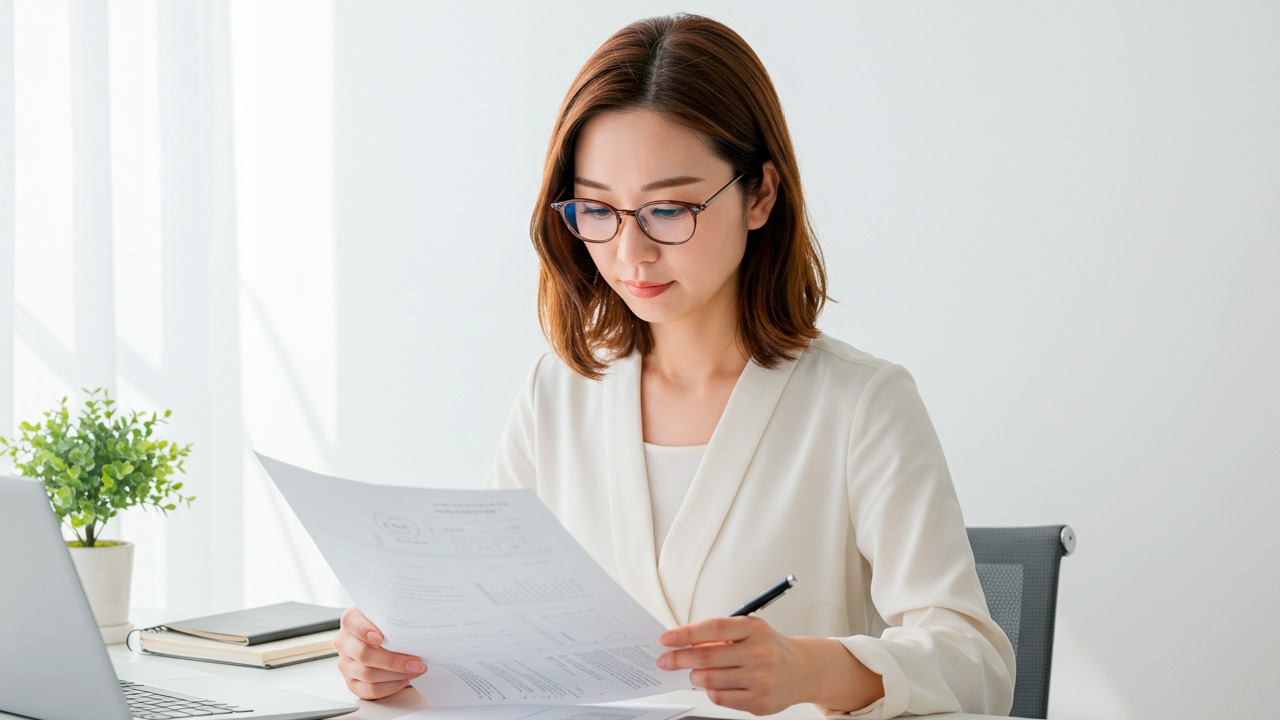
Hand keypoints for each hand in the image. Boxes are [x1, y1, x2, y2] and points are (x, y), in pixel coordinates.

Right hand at [333, 606, 426, 699]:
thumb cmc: (385, 624)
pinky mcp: (352, 682)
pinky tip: (404, 679)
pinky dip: (390, 687)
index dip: (364, 630)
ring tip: (415, 670)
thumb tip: (415, 621)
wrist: (379, 636)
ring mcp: (346, 664)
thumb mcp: (386, 612)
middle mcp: (344, 642)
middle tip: (416, 662)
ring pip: (368, 674)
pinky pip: (369, 690)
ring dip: (396, 675)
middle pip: (363, 654)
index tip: (380, 638)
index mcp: (350, 621)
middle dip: (393, 660)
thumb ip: (393, 614)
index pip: (353, 622)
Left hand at [655, 616, 884, 715]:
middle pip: (707, 657)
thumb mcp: (749, 631)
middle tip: (665, 660)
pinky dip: (711, 691)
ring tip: (695, 672)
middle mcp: (759, 652)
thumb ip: (720, 636)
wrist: (802, 670)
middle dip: (680, 658)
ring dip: (695, 676)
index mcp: (754, 628)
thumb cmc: (769, 647)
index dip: (686, 633)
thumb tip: (684, 643)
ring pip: (710, 680)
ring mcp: (761, 679)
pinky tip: (715, 685)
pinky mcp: (760, 701)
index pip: (713, 628)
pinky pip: (721, 698)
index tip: (666, 639)